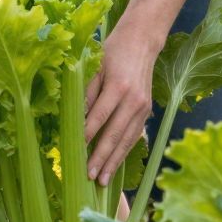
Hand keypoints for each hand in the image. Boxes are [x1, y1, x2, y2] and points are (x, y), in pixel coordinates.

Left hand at [84, 12, 163, 184]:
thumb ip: (86, 92)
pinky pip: (134, 136)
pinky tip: (115, 165)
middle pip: (115, 134)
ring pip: (127, 140)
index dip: (87, 136)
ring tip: (103, 180)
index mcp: (119, 86)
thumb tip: (75, 120)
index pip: (100, 117)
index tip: (75, 153)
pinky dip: (124, 152)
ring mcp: (143, 107)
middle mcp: (134, 99)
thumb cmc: (113, 51)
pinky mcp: (147, 111)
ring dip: (114, 161)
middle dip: (102, 158)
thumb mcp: (94, 66)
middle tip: (89, 177)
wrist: (142, 42)